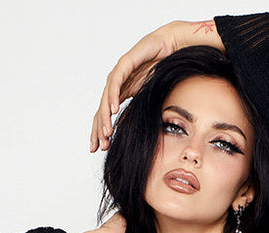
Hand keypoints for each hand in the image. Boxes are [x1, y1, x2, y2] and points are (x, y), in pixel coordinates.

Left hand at [89, 21, 184, 152]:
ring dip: (105, 117)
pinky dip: (113, 96)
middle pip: (101, 110)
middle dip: (99, 129)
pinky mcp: (124, 64)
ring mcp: (118, 74)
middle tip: (99, 146)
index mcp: (119, 94)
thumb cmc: (160, 70)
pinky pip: (115, 83)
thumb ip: (133, 111)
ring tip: (106, 133)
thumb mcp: (145, 98)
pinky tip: (113, 109)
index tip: (99, 148)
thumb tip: (122, 128)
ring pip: (106, 99)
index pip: (105, 116)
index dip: (100, 132)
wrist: (169, 48)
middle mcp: (115, 85)